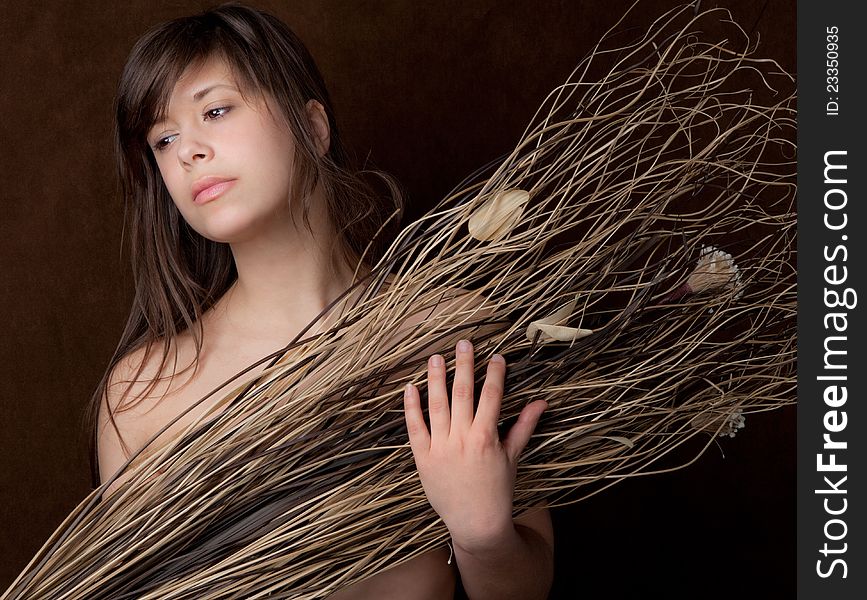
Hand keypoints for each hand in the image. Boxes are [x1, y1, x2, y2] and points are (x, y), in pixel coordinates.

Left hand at [402, 338, 547, 551]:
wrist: (475, 522)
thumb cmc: (497, 489)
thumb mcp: (512, 456)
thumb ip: (524, 426)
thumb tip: (541, 402)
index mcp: (486, 436)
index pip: (491, 396)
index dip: (494, 374)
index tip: (496, 356)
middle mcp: (463, 438)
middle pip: (463, 393)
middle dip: (465, 365)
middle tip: (463, 343)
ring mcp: (441, 447)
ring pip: (437, 405)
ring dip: (436, 378)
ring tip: (436, 357)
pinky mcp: (423, 458)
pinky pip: (415, 427)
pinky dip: (412, 407)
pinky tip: (411, 387)